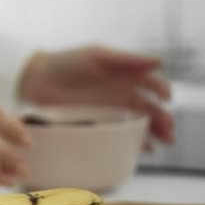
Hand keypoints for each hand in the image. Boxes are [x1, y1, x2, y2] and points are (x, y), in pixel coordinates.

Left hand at [19, 45, 173, 143]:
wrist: (35, 80)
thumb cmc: (66, 62)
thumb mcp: (97, 56)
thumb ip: (127, 59)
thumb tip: (160, 61)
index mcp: (125, 75)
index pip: (153, 84)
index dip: (162, 91)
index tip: (166, 98)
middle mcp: (122, 95)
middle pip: (151, 108)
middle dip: (163, 119)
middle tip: (169, 129)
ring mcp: (112, 112)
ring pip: (140, 124)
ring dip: (155, 133)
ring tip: (163, 142)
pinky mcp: (99, 126)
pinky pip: (122, 136)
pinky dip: (135, 143)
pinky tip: (144, 148)